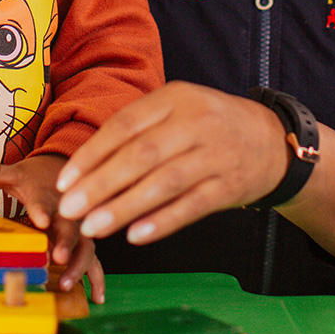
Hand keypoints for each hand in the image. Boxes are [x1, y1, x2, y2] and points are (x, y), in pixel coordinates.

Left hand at [0, 153, 104, 303]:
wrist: (64, 169)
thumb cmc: (36, 177)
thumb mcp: (15, 174)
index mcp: (46, 194)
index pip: (43, 201)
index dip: (41, 210)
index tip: (39, 220)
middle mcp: (66, 210)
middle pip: (69, 225)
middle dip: (66, 241)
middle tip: (58, 256)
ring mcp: (78, 227)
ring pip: (85, 244)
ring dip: (78, 264)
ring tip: (66, 282)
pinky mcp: (85, 239)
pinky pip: (94, 259)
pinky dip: (97, 277)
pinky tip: (97, 296)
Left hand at [55, 81, 289, 245]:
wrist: (270, 139)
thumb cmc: (208, 124)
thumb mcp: (178, 109)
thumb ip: (140, 128)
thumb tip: (88, 164)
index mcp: (175, 97)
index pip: (125, 124)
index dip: (92, 153)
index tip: (64, 181)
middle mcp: (196, 121)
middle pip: (141, 155)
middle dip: (100, 184)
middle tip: (68, 209)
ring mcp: (215, 154)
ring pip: (163, 183)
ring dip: (123, 207)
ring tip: (91, 228)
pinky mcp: (230, 185)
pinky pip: (192, 206)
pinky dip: (162, 222)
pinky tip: (135, 236)